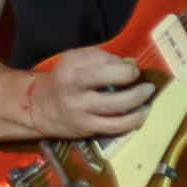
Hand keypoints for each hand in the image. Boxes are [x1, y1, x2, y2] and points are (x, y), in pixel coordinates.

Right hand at [25, 47, 152, 138]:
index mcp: (71, 67)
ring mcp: (81, 110)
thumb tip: (131, 63)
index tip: (131, 68)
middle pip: (110, 79)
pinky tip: (141, 114)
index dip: (122, 64)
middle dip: (131, 77)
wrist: (39, 107)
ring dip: (138, 101)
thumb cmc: (63, 80)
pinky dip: (133, 120)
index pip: (103, 60)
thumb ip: (100, 58)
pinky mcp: (87, 128)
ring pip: (117, 106)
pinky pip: (115, 126)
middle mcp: (74, 88)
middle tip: (144, 80)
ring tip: (147, 96)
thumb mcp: (74, 60)